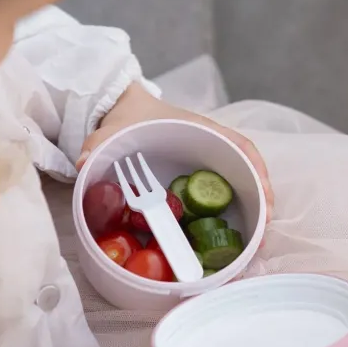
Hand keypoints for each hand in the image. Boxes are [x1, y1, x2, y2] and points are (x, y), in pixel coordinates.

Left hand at [78, 83, 272, 218]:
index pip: (239, 146)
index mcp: (199, 129)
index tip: (264, 197)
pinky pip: (219, 191)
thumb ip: (96, 145)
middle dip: (261, 196)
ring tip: (256, 239)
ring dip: (250, 206)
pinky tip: (230, 233)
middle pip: (247, 169)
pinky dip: (230, 209)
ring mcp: (205, 160)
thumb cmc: (127, 116)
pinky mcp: (196, 174)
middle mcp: (209, 145)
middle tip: (265, 229)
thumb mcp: (112, 130)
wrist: (121, 107)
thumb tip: (83, 165)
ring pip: (238, 182)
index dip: (255, 171)